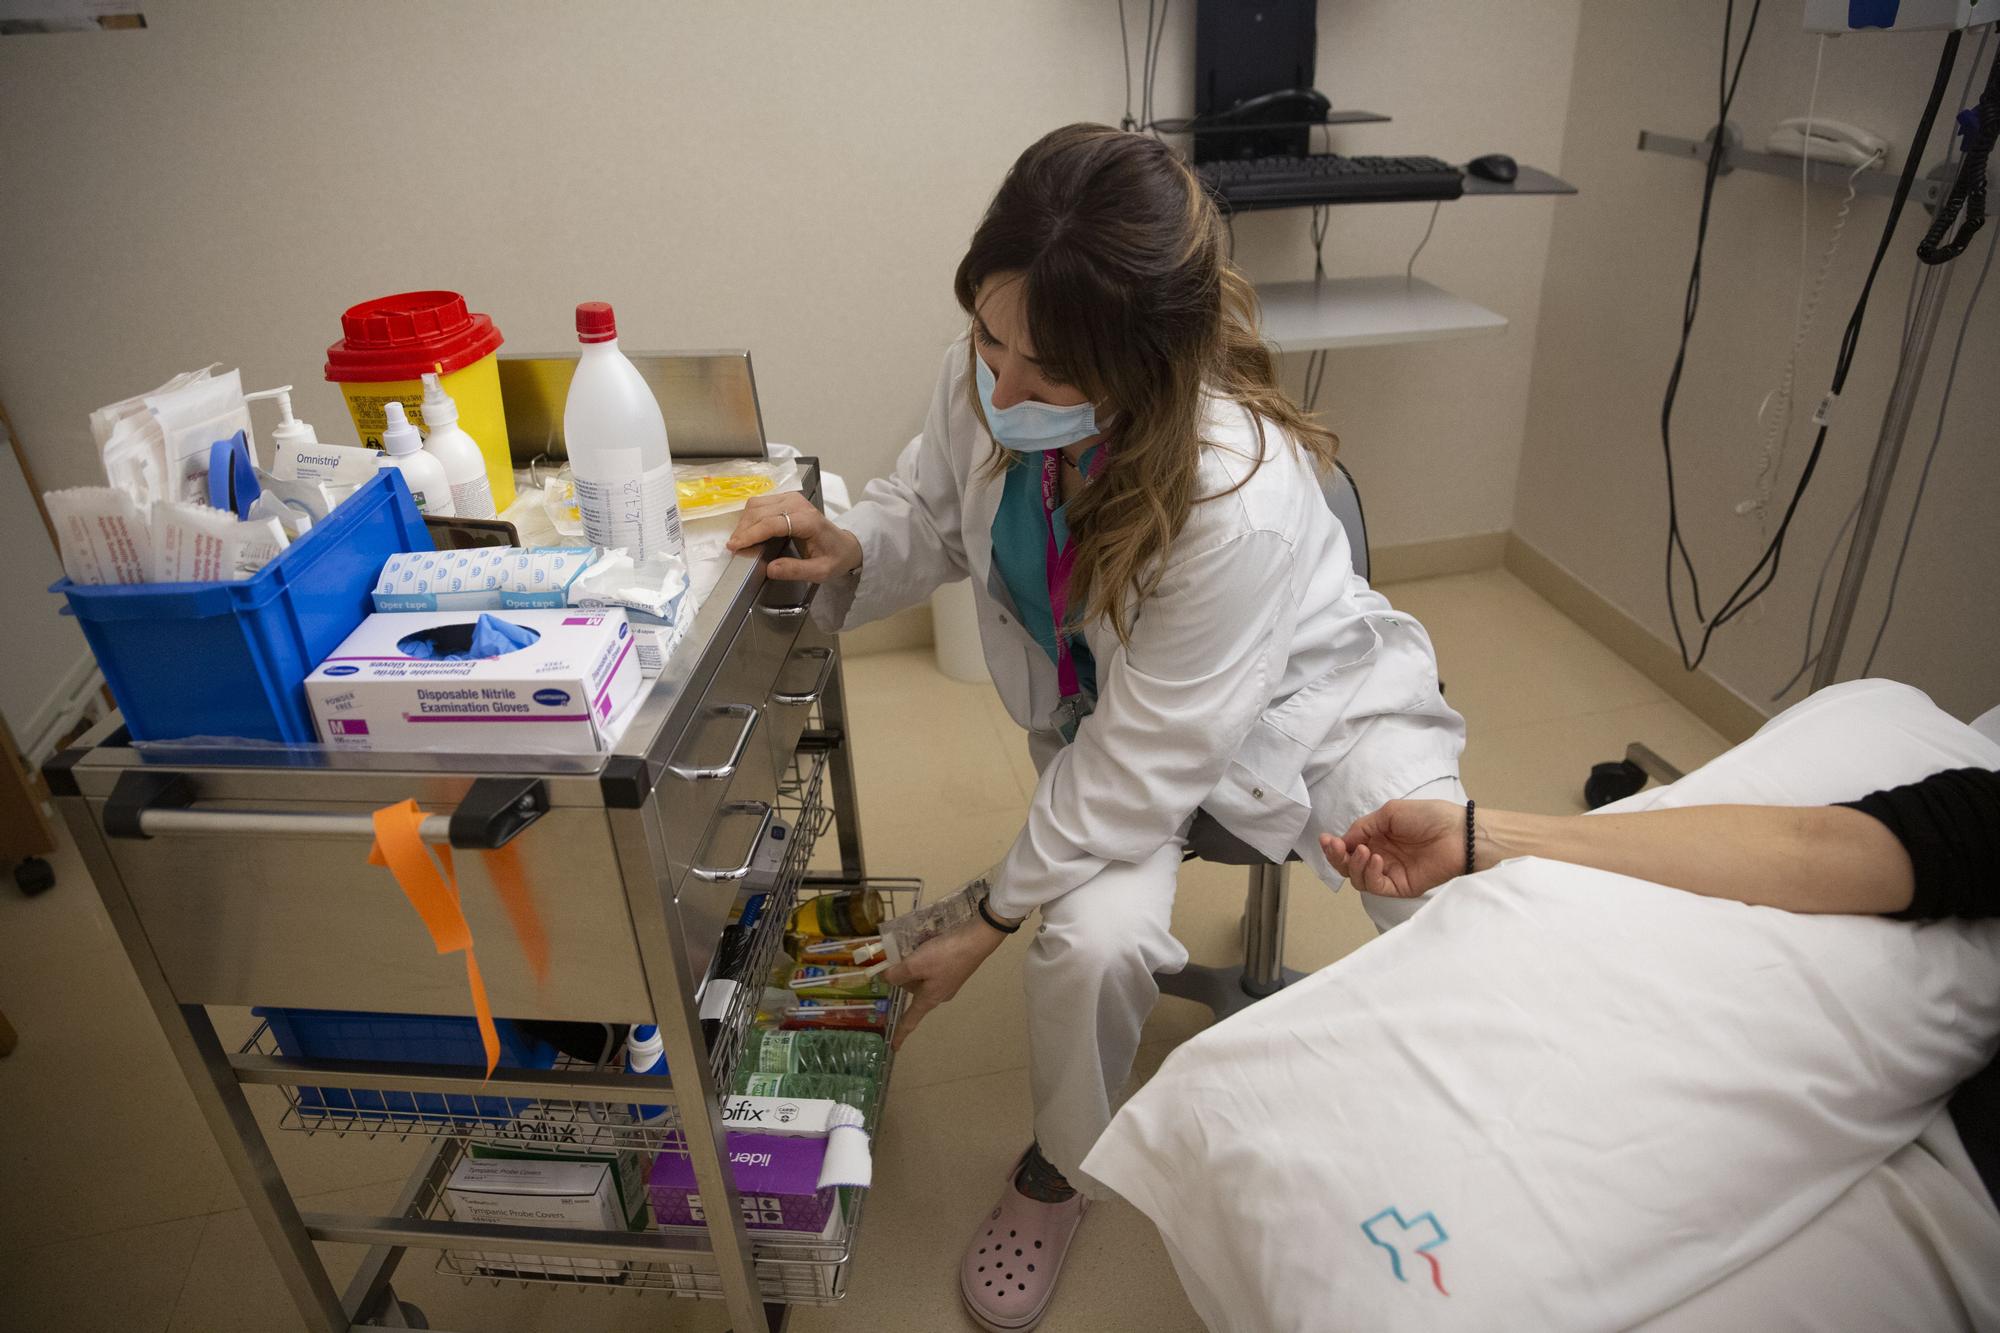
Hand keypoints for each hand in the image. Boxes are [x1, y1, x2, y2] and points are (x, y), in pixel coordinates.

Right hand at [725, 493, 862, 582]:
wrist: (845, 545)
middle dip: (743, 529)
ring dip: (744, 522)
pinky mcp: (786, 498)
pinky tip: (748, 530)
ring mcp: (792, 498)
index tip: (734, 546)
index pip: (772, 523)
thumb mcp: (820, 572)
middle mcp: (798, 504)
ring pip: (757, 504)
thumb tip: (770, 568)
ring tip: (739, 541)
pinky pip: (761, 503)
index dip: (751, 534)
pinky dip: (750, 516)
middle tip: (734, 547)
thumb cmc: (834, 558)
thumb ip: (796, 571)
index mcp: (808, 521)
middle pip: (760, 511)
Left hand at [878, 914, 1008, 1050]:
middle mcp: (939, 994)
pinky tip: (927, 944)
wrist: (976, 939)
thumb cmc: (945, 955)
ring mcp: (948, 982)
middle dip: (903, 974)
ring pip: (921, 976)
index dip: (901, 1033)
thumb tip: (886, 978)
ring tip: (914, 946)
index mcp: (929, 999)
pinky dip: (925, 958)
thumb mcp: (915, 964)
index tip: (894, 1047)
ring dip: (914, 963)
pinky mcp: (953, 969)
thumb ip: (896, 973)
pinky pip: (931, 967)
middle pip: (912, 990)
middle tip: (899, 955)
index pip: (910, 1020)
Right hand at [1320, 799, 1467, 898]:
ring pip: (1359, 878)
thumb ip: (1363, 827)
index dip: (1335, 846)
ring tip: (1366, 851)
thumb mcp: (1389, 813)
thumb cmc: (1429, 817)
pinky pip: (1377, 886)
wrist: (1458, 834)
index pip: (1348, 847)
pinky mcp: (1400, 886)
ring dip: (1355, 865)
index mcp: (1377, 837)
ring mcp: (1390, 872)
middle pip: (1348, 865)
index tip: (1327, 839)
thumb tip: (1344, 841)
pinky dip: (1371, 874)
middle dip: (1337, 857)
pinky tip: (1377, 859)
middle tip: (1335, 847)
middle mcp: (1381, 856)